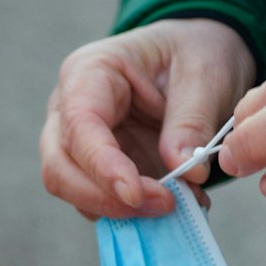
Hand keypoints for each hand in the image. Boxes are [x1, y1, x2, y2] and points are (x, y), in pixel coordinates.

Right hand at [40, 18, 254, 218]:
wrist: (198, 56)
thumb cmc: (195, 52)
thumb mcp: (205, 75)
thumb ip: (191, 121)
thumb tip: (185, 170)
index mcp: (90, 72)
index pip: (79, 125)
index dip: (102, 165)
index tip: (137, 194)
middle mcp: (70, 109)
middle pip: (60, 166)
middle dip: (105, 197)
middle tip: (165, 206)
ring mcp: (79, 142)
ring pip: (73, 190)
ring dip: (120, 210)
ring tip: (179, 206)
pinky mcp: (97, 168)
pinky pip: (100, 200)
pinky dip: (134, 213)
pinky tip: (176, 205)